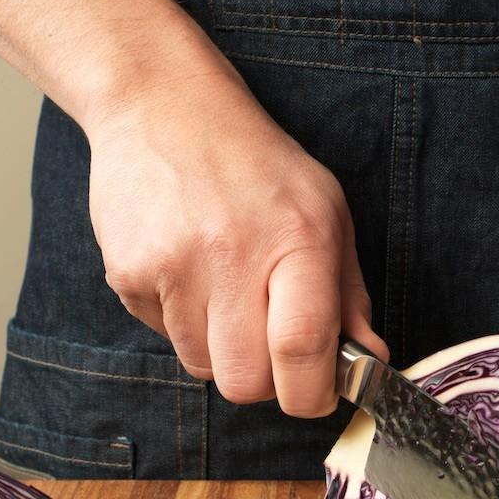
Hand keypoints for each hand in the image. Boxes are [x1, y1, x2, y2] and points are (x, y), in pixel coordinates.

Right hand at [85, 46, 385, 416]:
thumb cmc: (255, 163)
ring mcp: (171, 266)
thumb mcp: (325, 211)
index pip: (302, 348)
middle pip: (246, 383)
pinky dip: (180, 322)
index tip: (315, 391)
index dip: (311, 392)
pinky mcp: (127, 274)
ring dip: (220, 349)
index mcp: (296, 238)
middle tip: (268, 345)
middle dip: (264, 381)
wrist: (161, 106)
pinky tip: (186, 271)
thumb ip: (349, 295)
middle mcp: (231, 253)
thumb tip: (371, 363)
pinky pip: (163, 338)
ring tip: (224, 291)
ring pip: (202, 367)